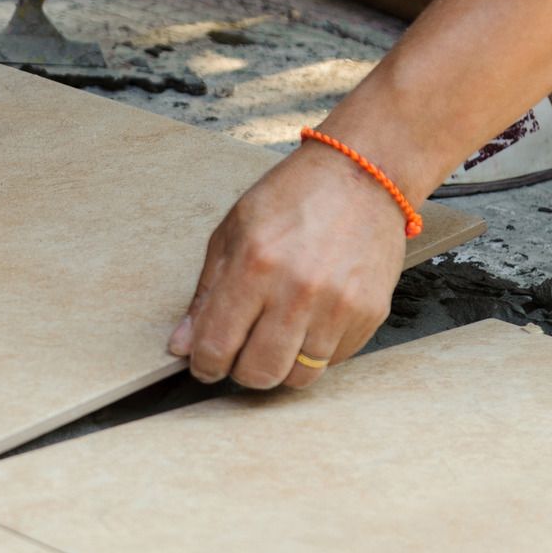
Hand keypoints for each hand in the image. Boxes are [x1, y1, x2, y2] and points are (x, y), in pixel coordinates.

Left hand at [167, 142, 407, 388]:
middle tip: (240, 352)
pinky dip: (315, 352)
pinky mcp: (369, 312)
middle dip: (241, 371)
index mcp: (254, 265)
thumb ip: (205, 294)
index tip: (205, 363)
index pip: (217, 346)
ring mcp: (338, 305)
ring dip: (280, 366)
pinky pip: (333, 362)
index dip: (204, 365)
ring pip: (298, 376)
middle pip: (259, 373)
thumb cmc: (291, 198)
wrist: (363, 176)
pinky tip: (309, 323)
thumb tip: (181, 345)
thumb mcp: (232, 232)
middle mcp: (298, 290)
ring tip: (276, 337)